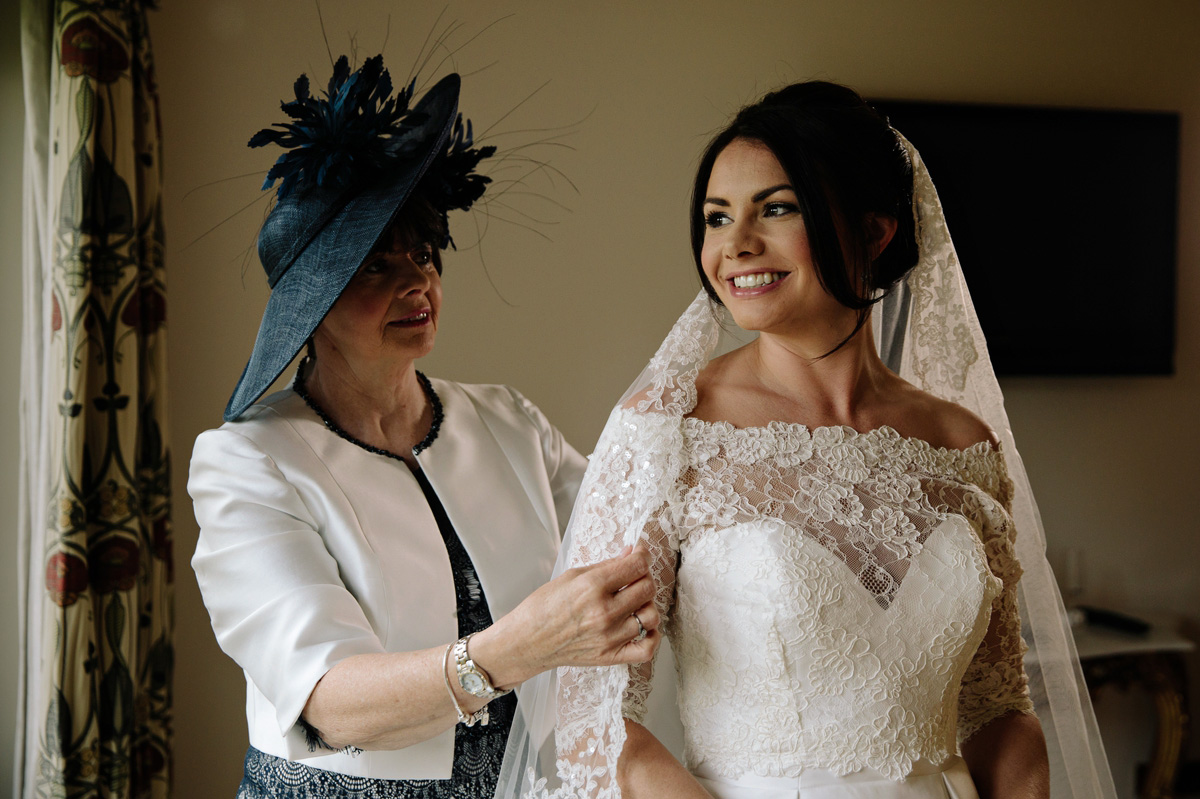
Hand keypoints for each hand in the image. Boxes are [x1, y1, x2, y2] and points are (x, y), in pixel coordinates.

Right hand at [472, 546, 661, 688]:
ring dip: (646, 605)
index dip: (643, 555)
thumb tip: (632, 555)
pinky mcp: (610, 656)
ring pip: (651, 615)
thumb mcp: (571, 576)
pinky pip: (647, 648)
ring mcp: (609, 636)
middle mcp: (604, 612)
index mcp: (592, 586)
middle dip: (643, 577)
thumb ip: (606, 566)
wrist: (526, 642)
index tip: (640, 554)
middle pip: (647, 588)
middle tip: (633, 577)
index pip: (637, 565)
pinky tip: (641, 626)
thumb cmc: (543, 607)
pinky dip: (652, 636)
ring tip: (633, 602)